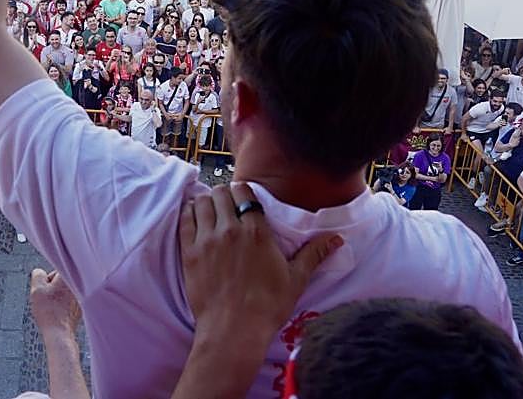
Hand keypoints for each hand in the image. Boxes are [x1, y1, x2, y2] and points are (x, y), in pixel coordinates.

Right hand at [29, 268, 81, 337]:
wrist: (59, 333)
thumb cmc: (48, 311)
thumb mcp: (36, 289)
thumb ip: (38, 275)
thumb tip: (41, 273)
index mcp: (70, 277)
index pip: (56, 270)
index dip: (47, 279)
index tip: (44, 289)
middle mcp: (79, 285)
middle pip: (61, 281)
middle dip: (52, 287)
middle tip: (46, 299)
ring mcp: (81, 297)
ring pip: (65, 291)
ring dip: (58, 296)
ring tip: (52, 307)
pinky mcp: (81, 308)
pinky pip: (69, 302)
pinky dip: (63, 305)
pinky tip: (57, 313)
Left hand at [180, 183, 341, 341]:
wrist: (234, 331)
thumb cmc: (268, 306)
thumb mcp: (296, 279)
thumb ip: (314, 253)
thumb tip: (337, 239)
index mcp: (256, 231)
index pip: (244, 191)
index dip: (243, 193)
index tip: (244, 201)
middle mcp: (229, 229)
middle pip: (221, 192)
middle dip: (225, 195)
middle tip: (228, 206)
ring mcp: (206, 239)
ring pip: (202, 202)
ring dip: (207, 202)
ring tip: (212, 212)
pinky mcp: (189, 252)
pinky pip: (185, 219)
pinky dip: (190, 214)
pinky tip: (195, 219)